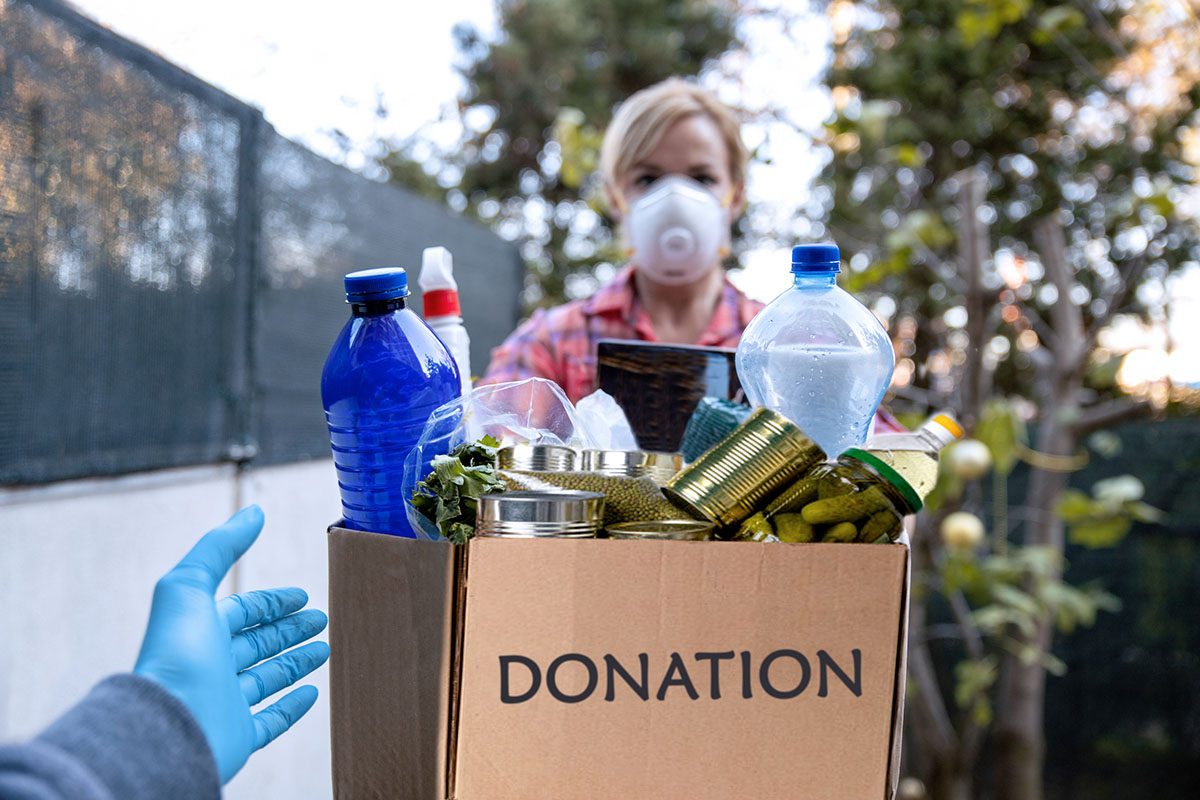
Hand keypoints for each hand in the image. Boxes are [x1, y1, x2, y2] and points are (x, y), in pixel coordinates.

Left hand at [133, 505, 329, 782]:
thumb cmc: (177, 655)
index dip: (273, 601)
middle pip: (257, 642)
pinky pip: (270, 720)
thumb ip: (220, 547)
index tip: (304, 596)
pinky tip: (314, 693)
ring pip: (267, 679)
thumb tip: (254, 511)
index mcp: (199, 632)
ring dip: (297, 662)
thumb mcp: (190, 586)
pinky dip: (293, 706)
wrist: (167, 727)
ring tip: (327, 650)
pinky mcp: (236, 736)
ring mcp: (223, 703)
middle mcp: (210, 666)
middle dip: (290, 628)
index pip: (242, 611)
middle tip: (323, 618)